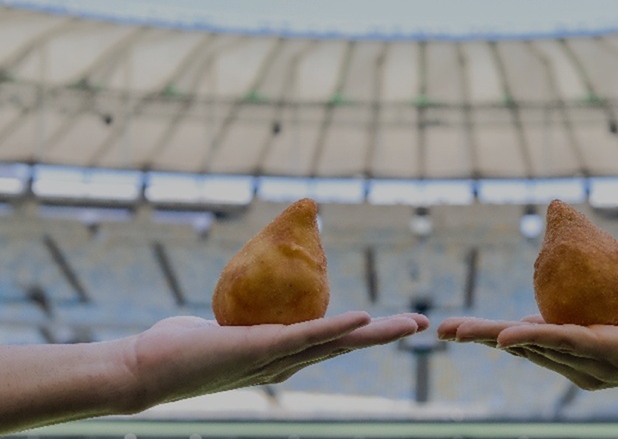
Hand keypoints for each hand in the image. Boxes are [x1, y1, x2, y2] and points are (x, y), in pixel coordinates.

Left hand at [122, 311, 428, 411]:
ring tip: (409, 323)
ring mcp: (276, 360)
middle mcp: (286, 364)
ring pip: (336, 344)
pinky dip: (337, 328)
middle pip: (346, 347)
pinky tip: (363, 318)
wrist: (145, 369)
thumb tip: (247, 297)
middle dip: (385, 336)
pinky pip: (307, 336)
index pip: (332, 343)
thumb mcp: (222, 327)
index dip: (365, 334)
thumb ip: (243, 318)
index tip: (392, 322)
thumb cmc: (177, 346)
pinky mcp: (261, 349)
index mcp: (281, 358)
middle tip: (423, 323)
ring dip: (375, 334)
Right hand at [437, 306, 617, 391]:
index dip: (486, 336)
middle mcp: (575, 369)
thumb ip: (577, 315)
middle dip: (478, 339)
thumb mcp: (608, 319)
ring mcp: (592, 365)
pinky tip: (511, 336)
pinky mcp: (611, 354)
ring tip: (460, 332)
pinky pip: (568, 342)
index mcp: (571, 360)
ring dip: (495, 338)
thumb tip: (549, 296)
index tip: (453, 328)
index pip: (522, 345)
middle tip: (440, 330)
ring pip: (534, 347)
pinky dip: (535, 339)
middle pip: (518, 349)